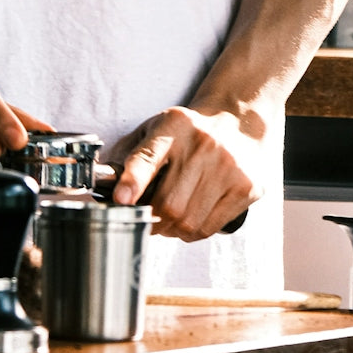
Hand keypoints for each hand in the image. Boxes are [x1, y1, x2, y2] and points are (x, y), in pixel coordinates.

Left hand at [113, 106, 274, 240]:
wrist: (239, 120)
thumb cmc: (190, 130)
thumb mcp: (158, 128)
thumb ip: (133, 154)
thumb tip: (106, 188)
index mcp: (174, 126)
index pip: (149, 156)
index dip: (134, 181)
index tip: (122, 199)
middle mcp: (204, 145)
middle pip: (169, 203)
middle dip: (152, 220)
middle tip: (148, 218)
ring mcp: (229, 167)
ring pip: (189, 222)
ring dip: (172, 229)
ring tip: (170, 219)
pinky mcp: (246, 187)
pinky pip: (210, 227)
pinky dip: (193, 232)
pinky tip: (191, 219)